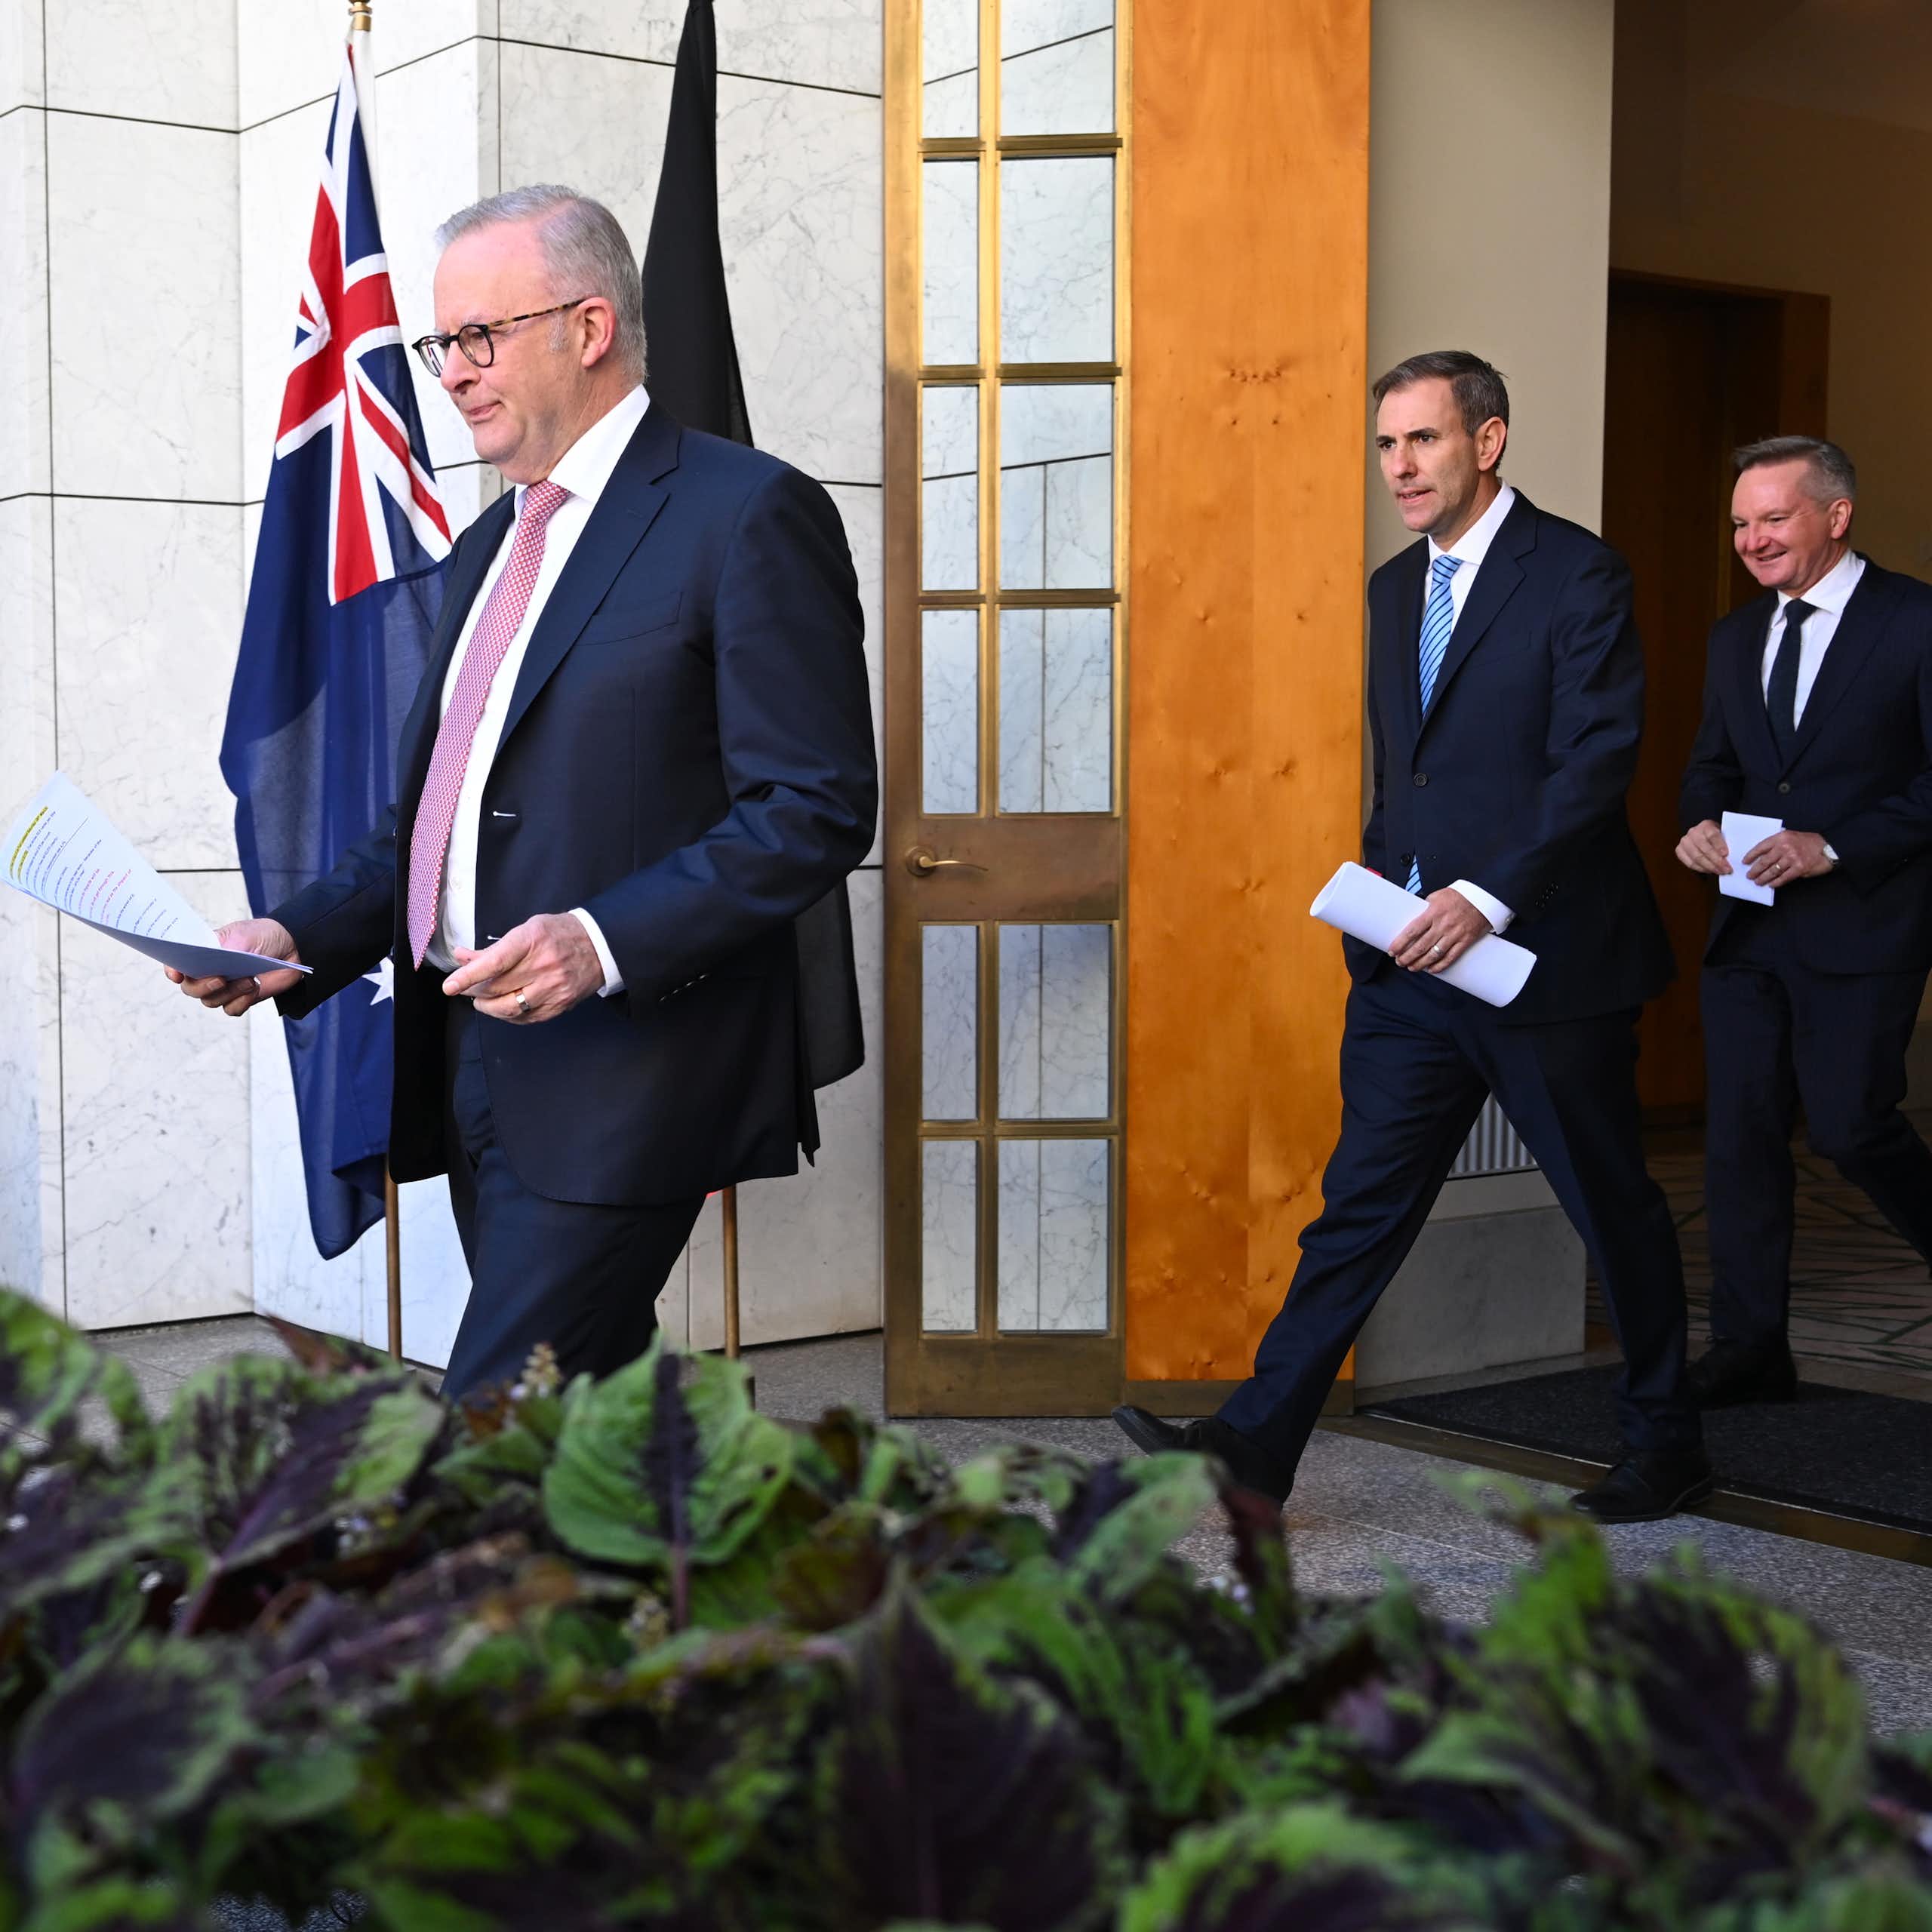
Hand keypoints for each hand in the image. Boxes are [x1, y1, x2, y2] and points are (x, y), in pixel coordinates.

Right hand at [167, 919, 302, 1017]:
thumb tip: (209, 960)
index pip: (178, 963)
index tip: (177, 975)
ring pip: (211, 1001)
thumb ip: (222, 948)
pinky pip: (231, 1009)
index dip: (173, 970)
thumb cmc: (263, 936)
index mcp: (203, 951)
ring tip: (249, 979)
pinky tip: (254, 988)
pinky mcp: (240, 998)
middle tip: (221, 979)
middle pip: (190, 989)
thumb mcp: (241, 935)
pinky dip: (241, 1001)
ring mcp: (224, 987)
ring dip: (230, 992)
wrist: (292, 948)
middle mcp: (209, 971)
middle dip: (203, 986)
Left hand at [443, 912, 603, 1022]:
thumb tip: (462, 957)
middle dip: (474, 991)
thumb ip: (494, 948)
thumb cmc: (559, 934)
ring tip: (482, 1001)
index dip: (468, 976)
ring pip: (509, 1008)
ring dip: (488, 1007)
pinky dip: (509, 1015)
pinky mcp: (561, 1004)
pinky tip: (503, 1007)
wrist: (600, 946)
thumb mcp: (527, 930)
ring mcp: (554, 988)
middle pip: (497, 988)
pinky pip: (526, 1018)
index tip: (449, 986)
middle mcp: (544, 965)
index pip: (494, 963)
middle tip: (465, 988)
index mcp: (532, 940)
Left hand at [1389, 888, 1492, 973]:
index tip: (1392, 951)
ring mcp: (1454, 934)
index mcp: (1433, 912)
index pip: (1412, 931)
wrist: (1483, 897)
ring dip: (1420, 964)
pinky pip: (1451, 957)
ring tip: (1412, 967)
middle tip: (1399, 962)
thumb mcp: (1437, 896)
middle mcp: (1443, 925)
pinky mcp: (1465, 941)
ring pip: (1434, 954)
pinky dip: (1440, 966)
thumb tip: (1412, 916)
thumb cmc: (1459, 896)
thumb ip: (1425, 907)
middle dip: (1407, 957)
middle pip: (1420, 946)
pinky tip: (1431, 969)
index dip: (1400, 943)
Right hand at [1675, 819, 1730, 875]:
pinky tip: (1710, 870)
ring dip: (1710, 867)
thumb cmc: (1715, 837)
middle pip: (1704, 848)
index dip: (1719, 845)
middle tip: (1726, 869)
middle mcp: (1693, 832)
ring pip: (1696, 857)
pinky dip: (1701, 869)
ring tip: (1720, 871)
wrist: (1702, 835)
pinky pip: (1690, 863)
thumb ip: (1726, 843)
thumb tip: (1729, 857)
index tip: (1726, 854)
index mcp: (1706, 825)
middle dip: (1716, 861)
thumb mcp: (1723, 834)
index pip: (1712, 835)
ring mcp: (1685, 841)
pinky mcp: (1679, 851)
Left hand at [1744, 828, 1831, 886]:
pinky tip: (1771, 885)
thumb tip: (1762, 855)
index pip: (1761, 847)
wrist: (1828, 847)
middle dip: (1755, 870)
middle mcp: (1785, 847)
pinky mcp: (1799, 868)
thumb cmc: (1809, 842)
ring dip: (1763, 878)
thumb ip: (1778, 843)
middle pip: (1764, 861)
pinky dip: (1776, 882)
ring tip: (1758, 882)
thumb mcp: (1791, 837)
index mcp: (1781, 837)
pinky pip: (1783, 878)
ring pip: (1772, 871)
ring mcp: (1792, 858)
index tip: (1744, 862)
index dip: (1751, 855)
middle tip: (1749, 875)